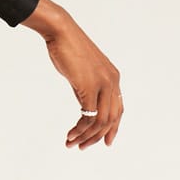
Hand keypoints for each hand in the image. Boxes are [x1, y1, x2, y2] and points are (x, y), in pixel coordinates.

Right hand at [45, 17, 122, 150]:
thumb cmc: (68, 49)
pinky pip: (89, 116)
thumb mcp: (82, 72)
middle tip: (82, 147)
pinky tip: (70, 134)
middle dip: (97, 137)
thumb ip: (87, 90)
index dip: (113, 128)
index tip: (105, 142)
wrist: (61, 32)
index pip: (118, 109)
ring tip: (72, 144)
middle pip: (111, 119)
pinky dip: (80, 129)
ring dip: (86, 136)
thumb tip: (85, 109)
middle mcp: (112, 82)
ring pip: (101, 121)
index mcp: (113, 78)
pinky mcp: (90, 87)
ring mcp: (103, 85)